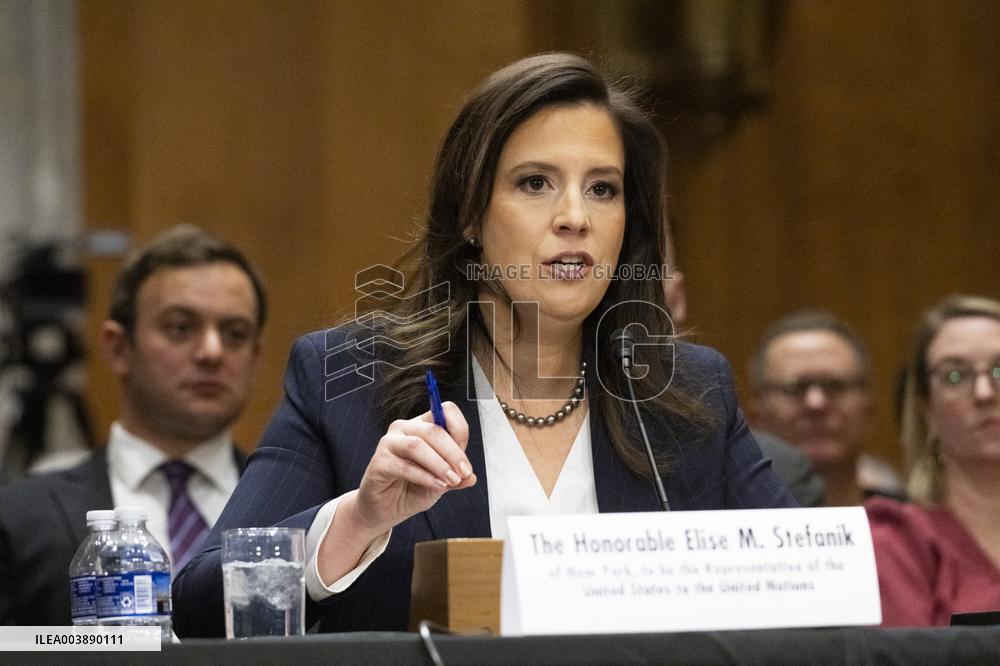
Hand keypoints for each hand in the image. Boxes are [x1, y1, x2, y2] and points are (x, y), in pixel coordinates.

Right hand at [318, 402, 475, 585]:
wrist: (386, 510)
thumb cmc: (412, 489)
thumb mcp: (442, 482)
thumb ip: (456, 476)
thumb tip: (471, 477)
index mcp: (422, 425)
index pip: (444, 412)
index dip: (459, 431)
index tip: (466, 461)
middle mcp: (405, 429)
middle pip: (433, 429)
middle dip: (453, 453)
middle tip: (463, 473)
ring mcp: (389, 443)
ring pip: (418, 445)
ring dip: (439, 464)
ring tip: (451, 480)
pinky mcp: (379, 461)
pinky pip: (405, 466)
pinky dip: (425, 477)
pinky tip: (436, 486)